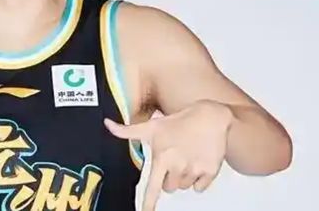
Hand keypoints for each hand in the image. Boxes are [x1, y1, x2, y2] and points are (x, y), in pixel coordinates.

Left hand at [104, 100, 232, 210]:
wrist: (210, 116)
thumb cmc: (179, 122)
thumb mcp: (151, 127)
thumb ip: (127, 131)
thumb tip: (107, 124)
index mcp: (162, 158)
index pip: (152, 187)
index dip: (148, 203)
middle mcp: (178, 166)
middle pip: (168, 188)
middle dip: (168, 178)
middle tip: (172, 160)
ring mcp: (195, 170)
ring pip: (184, 187)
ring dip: (182, 177)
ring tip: (184, 157)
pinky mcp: (211, 172)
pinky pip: (199, 187)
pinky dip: (197, 179)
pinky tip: (195, 162)